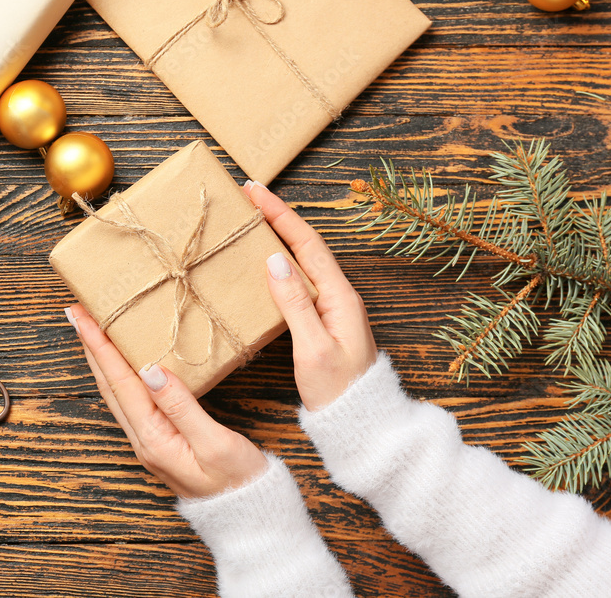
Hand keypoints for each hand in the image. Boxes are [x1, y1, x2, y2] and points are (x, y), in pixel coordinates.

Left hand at [67, 304, 267, 499]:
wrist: (246, 516)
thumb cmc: (238, 482)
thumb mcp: (215, 443)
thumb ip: (182, 408)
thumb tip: (151, 371)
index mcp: (153, 438)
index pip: (120, 381)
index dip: (100, 345)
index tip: (82, 315)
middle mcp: (143, 440)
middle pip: (109, 385)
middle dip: (91, 346)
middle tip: (77, 312)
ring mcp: (149, 442)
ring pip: (116, 393)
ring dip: (102, 360)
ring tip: (92, 330)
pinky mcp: (160, 441)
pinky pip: (131, 400)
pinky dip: (120, 374)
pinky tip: (123, 363)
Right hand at [244, 181, 377, 411]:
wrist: (362, 420)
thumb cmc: (339, 390)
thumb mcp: (313, 348)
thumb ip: (295, 304)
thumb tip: (275, 260)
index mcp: (340, 297)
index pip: (307, 244)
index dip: (280, 214)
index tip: (254, 191)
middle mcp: (339, 296)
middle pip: (306, 245)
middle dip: (278, 217)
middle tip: (248, 197)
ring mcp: (333, 308)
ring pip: (304, 261)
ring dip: (280, 236)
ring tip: (253, 221)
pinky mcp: (325, 321)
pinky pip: (301, 280)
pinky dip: (281, 263)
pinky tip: (266, 264)